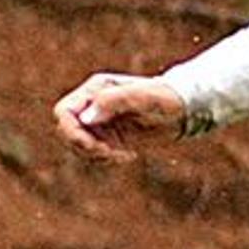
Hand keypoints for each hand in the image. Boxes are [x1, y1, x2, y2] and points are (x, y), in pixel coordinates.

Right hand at [52, 73, 186, 161]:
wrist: (184, 109)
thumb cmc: (166, 97)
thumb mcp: (143, 97)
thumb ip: (112, 102)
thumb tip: (85, 119)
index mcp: (96, 89)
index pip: (64, 112)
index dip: (72, 132)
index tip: (95, 145)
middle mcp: (93, 104)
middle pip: (66, 130)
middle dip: (84, 147)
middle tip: (110, 153)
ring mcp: (99, 121)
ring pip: (77, 144)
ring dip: (96, 155)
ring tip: (122, 155)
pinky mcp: (108, 136)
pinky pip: (93, 153)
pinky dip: (106, 159)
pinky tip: (128, 155)